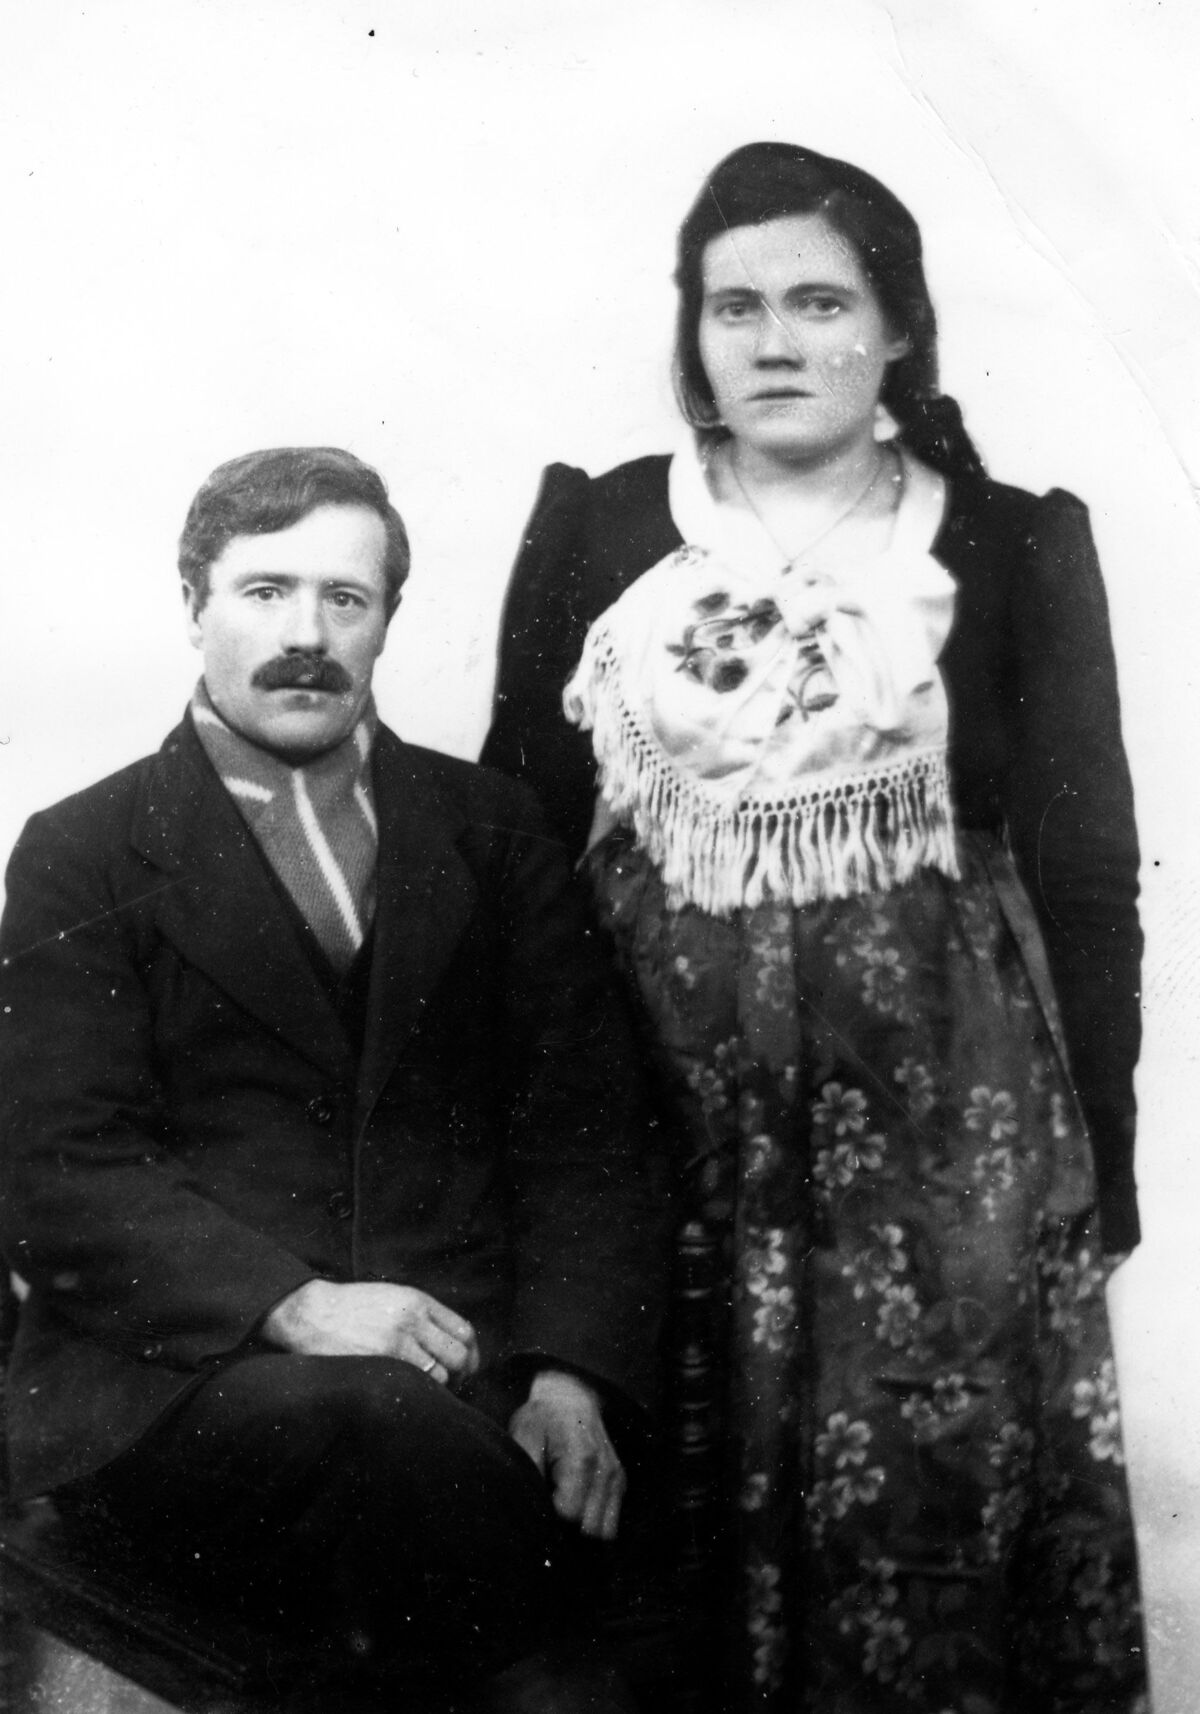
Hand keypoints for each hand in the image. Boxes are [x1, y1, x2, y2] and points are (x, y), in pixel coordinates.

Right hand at [261, 1279, 479, 1384]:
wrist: (311, 1313)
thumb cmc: (350, 1309)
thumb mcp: (392, 1299)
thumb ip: (421, 1316)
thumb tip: (447, 1345)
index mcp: (418, 1301)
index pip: (464, 1330)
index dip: (472, 1354)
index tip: (467, 1367)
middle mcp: (413, 1318)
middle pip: (459, 1354)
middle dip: (462, 1375)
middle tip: (451, 1386)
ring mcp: (398, 1340)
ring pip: (441, 1374)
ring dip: (441, 1388)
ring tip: (430, 1393)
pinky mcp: (382, 1360)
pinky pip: (418, 1383)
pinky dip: (422, 1393)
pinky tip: (412, 1394)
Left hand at [508, 1369, 625, 1540]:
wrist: (569, 1395)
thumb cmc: (543, 1416)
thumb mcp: (525, 1435)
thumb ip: (528, 1473)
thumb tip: (528, 1509)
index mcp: (582, 1459)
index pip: (570, 1516)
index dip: (549, 1518)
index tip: (537, 1504)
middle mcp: (606, 1471)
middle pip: (590, 1530)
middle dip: (566, 1530)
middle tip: (547, 1509)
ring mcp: (616, 1478)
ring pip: (604, 1532)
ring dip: (581, 1529)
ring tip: (560, 1507)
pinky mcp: (619, 1482)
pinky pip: (610, 1522)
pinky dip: (593, 1522)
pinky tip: (574, 1505)